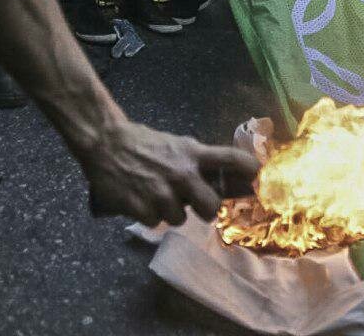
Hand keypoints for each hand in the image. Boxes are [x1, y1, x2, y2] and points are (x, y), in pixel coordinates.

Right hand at [80, 120, 259, 225]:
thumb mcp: (177, 145)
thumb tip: (220, 177)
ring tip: (157, 197)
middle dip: (207, 210)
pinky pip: (154, 222)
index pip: (231, 159)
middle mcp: (182, 174)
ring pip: (179, 219)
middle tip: (199, 207)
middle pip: (212, 207)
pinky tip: (140, 200)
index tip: (257, 176)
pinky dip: (148, 215)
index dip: (249, 168)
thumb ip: (197, 160)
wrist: (106, 142)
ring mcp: (161, 192)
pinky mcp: (140, 207)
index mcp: (193, 154)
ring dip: (170, 212)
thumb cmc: (145, 143)